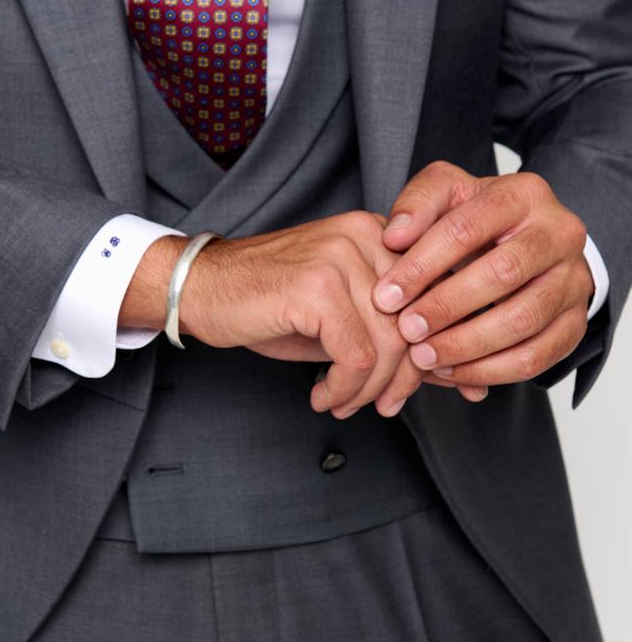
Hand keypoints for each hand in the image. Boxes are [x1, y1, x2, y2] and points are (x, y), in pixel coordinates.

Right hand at [175, 213, 472, 418]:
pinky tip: (321, 394)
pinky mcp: (317, 286)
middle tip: (381, 406)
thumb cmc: (267, 301)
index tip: (415, 389)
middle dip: (402, 378)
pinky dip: (344, 388)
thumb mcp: (339, 311)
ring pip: (388, 345)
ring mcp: (340, 257)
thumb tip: (441, 371)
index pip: (428, 299)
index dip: (429, 353)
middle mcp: (364, 237)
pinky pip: (355, 356)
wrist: (200, 286)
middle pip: (414, 324)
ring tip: (343, 404)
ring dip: (368, 390)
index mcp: (376, 234)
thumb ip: (385, 329)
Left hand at [371, 161, 593, 387]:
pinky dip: (489, 371)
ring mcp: (573, 281)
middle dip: (445, 307)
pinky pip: (536, 357)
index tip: (386, 296)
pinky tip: (451, 371)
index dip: (422, 265)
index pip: (467, 228)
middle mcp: (559, 234)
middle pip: (502, 274)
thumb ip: (417, 205)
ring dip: (466, 345)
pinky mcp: (575, 323)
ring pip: (523, 320)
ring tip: (423, 357)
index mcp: (524, 195)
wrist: (528, 241)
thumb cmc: (478, 219)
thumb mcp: (447, 194)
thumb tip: (395, 237)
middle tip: (406, 330)